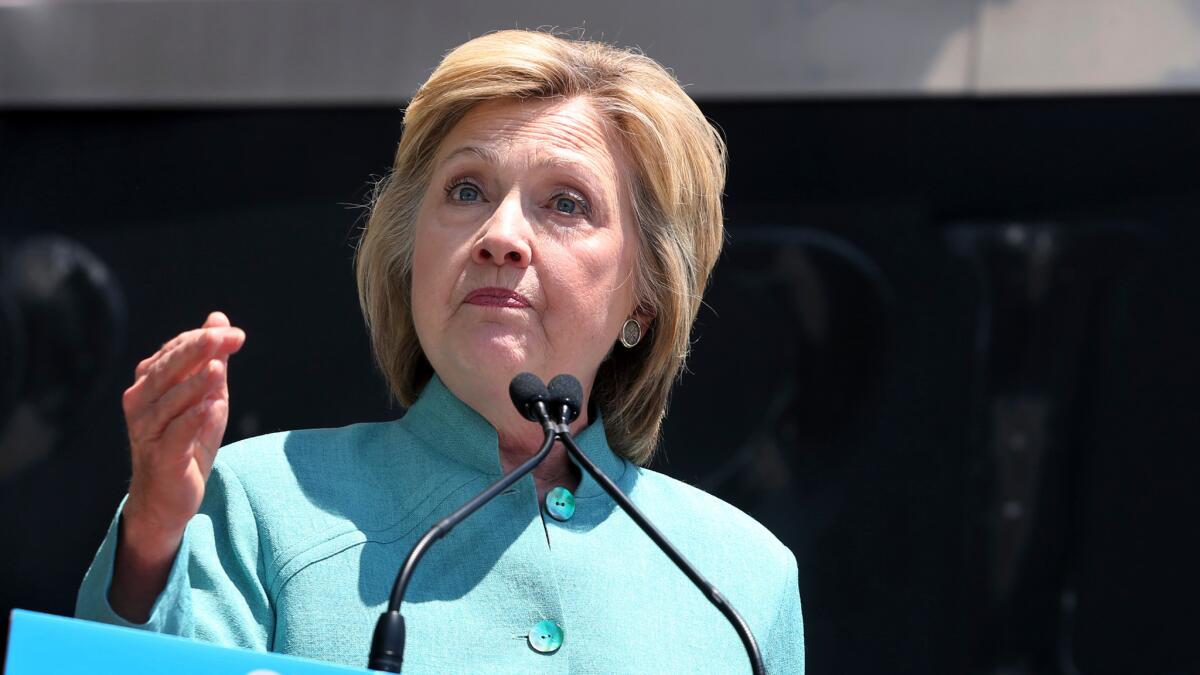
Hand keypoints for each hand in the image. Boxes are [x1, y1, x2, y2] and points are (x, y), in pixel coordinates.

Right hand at [120, 311, 244, 562]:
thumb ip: (212, 358)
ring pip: (169, 402)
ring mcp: (148, 430)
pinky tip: (212, 407)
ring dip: (194, 384)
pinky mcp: (161, 457)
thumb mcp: (206, 395)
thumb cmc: (186, 439)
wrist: (169, 495)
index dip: (204, 341)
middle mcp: (142, 403)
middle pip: (167, 371)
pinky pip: (176, 435)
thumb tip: (219, 318)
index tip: (236, 335)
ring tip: (218, 369)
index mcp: (150, 383)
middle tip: (222, 338)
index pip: (174, 352)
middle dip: (196, 352)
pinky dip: (192, 420)